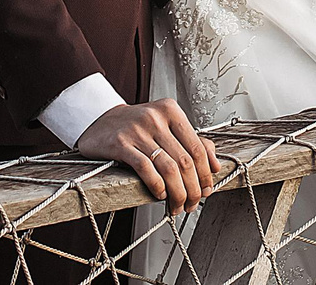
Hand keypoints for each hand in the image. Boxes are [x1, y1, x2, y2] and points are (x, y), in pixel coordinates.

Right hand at [75, 98, 219, 212]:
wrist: (100, 120)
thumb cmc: (137, 126)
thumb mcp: (165, 125)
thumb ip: (192, 141)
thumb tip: (215, 166)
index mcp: (170, 110)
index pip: (197, 147)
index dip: (205, 174)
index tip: (206, 191)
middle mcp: (155, 117)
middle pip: (184, 161)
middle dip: (193, 189)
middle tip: (192, 204)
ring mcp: (137, 130)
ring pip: (168, 168)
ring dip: (177, 193)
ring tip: (177, 206)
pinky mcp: (120, 143)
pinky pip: (145, 169)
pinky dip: (157, 186)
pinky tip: (160, 195)